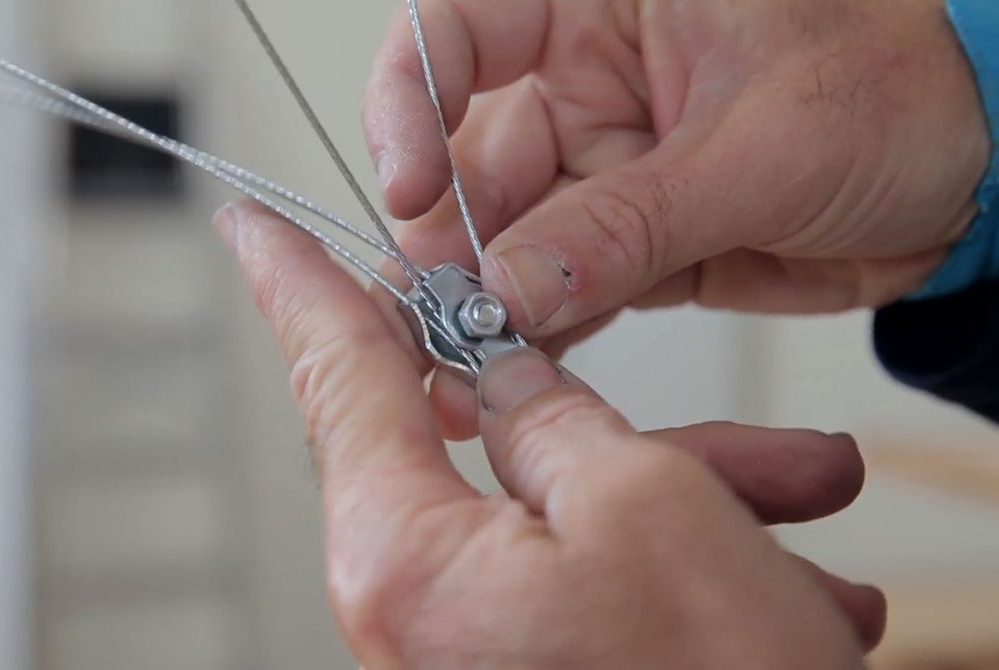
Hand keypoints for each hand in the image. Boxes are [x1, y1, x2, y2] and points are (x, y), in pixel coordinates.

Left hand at [216, 201, 884, 668]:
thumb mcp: (647, 508)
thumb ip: (555, 417)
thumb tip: (504, 372)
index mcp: (404, 558)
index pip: (336, 378)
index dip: (298, 285)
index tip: (253, 229)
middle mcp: (412, 610)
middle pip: (468, 440)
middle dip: (585, 399)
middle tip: (610, 352)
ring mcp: (464, 645)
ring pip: (555, 507)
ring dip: (678, 485)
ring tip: (795, 485)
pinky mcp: (521, 666)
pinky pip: (581, 573)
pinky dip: (674, 551)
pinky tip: (785, 569)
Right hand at [364, 0, 988, 341]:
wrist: (973, 172)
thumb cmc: (898, 91)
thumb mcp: (760, 146)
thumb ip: (626, 223)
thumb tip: (512, 284)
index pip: (456, 29)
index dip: (410, 102)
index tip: (409, 188)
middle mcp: (585, 76)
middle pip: (471, 154)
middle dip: (449, 239)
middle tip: (438, 313)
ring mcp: (602, 162)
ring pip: (509, 233)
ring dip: (485, 300)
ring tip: (467, 365)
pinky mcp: (627, 238)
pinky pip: (562, 285)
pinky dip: (540, 328)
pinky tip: (519, 367)